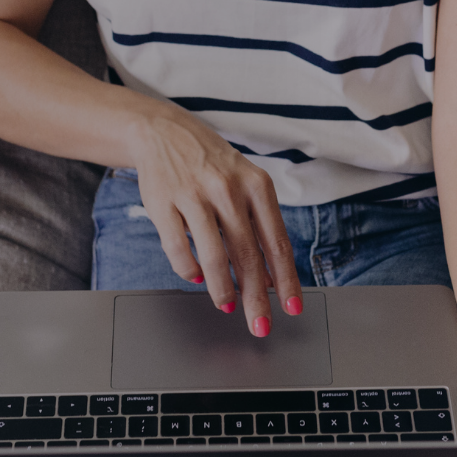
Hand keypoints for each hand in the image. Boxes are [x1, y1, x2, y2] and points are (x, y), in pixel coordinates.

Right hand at [129, 108, 298, 335]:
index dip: (286, 279)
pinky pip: (178, 249)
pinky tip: (196, 279)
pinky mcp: (163, 203)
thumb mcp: (245, 182)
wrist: (164, 132)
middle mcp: (228, 189)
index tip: (292, 307)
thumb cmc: (212, 164)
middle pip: (248, 255)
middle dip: (257, 297)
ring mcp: (194, 195)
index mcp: (257, 184)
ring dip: (223, 290)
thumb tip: (272, 276)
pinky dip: (189, 271)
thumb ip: (259, 224)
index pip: (277, 241)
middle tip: (261, 324)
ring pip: (213, 256)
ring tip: (227, 307)